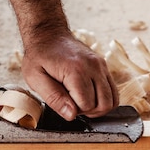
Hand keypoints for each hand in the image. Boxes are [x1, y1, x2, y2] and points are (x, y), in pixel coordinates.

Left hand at [0, 0, 117, 120]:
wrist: (48, 34)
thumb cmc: (39, 56)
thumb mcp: (35, 78)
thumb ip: (54, 98)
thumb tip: (72, 115)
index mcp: (76, 70)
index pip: (87, 105)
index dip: (75, 111)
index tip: (63, 101)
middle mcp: (94, 67)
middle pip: (104, 104)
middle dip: (89, 111)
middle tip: (73, 104)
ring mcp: (101, 65)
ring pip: (113, 99)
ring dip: (98, 107)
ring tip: (81, 101)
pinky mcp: (103, 66)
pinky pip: (113, 90)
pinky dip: (104, 98)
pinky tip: (88, 96)